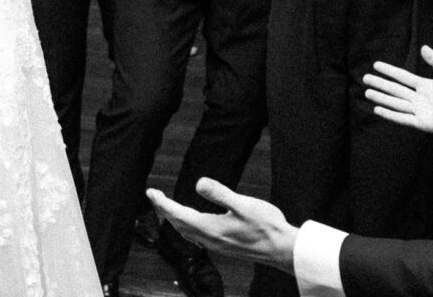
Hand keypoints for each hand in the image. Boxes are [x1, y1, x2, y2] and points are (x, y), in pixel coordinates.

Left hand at [146, 179, 297, 269]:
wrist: (282, 249)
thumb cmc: (266, 225)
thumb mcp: (243, 204)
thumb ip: (220, 193)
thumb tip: (199, 182)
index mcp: (210, 228)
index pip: (178, 214)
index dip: (162, 203)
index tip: (150, 192)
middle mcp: (209, 239)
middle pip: (178, 224)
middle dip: (164, 209)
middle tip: (153, 195)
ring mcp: (216, 245)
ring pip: (186, 232)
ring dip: (174, 218)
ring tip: (167, 207)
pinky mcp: (223, 246)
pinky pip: (196, 236)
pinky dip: (186, 226)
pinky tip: (190, 222)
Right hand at [363, 45, 432, 138]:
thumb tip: (423, 47)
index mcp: (426, 86)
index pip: (402, 77)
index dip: (389, 71)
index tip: (376, 64)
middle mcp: (420, 99)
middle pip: (395, 90)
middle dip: (380, 84)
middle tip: (364, 78)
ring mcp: (420, 111)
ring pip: (395, 103)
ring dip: (381, 98)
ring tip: (367, 92)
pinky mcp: (423, 123)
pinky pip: (402, 118)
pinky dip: (390, 114)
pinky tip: (378, 109)